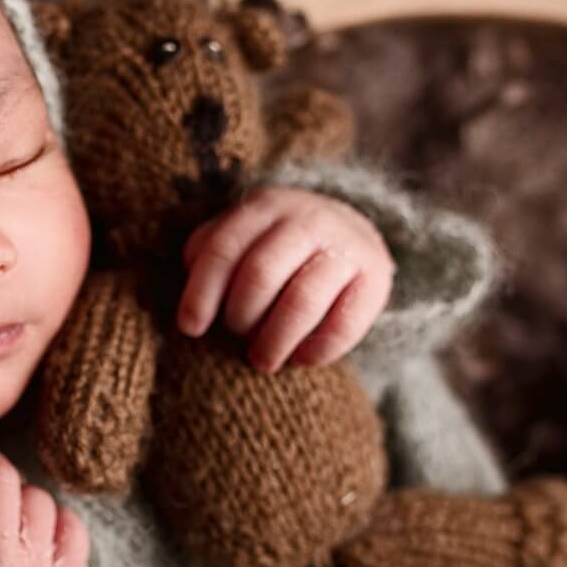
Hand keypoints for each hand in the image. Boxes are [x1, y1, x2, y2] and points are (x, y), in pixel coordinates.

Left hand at [177, 187, 394, 371]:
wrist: (349, 235)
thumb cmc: (276, 246)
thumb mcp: (242, 236)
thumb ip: (209, 252)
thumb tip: (191, 280)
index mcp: (265, 207)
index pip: (223, 250)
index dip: (201, 293)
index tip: (191, 328)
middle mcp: (308, 220)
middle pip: (260, 275)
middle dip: (240, 318)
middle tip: (237, 337)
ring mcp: (346, 247)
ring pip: (301, 302)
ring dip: (274, 341)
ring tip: (262, 359)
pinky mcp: (376, 278)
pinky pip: (343, 325)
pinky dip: (316, 350)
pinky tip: (300, 358)